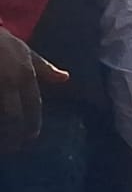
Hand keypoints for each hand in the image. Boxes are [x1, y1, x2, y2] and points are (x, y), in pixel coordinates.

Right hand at [0, 29, 66, 153]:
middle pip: (13, 114)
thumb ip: (44, 69)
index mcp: (24, 75)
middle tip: (14, 148)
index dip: (32, 123)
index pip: (33, 104)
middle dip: (14, 133)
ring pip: (2, 113)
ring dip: (2, 131)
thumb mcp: (26, 52)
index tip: (31, 138)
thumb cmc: (2, 43)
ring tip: (3, 146)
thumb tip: (65, 78)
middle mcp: (9, 81)